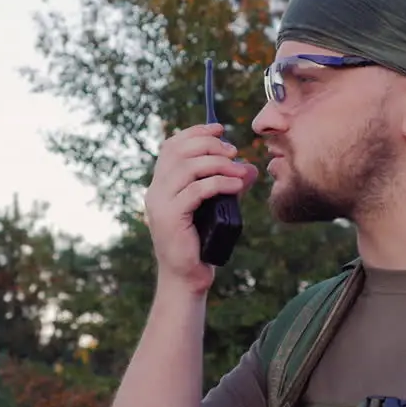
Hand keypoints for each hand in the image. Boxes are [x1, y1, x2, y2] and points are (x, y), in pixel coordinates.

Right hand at [143, 123, 257, 293]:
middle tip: (233, 151)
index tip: (220, 129)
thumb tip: (249, 167)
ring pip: (188, 168)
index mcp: (161, 184)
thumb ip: (227, 184)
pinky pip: (197, 190)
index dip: (195, 132)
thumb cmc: (201, 243)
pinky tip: (235, 185)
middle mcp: (155, 190)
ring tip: (239, 170)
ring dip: (218, 163)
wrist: (186, 277)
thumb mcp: (216, 207)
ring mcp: (160, 203)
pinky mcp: (170, 217)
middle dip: (209, 145)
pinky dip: (219, 183)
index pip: (171, 146)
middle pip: (179, 151)